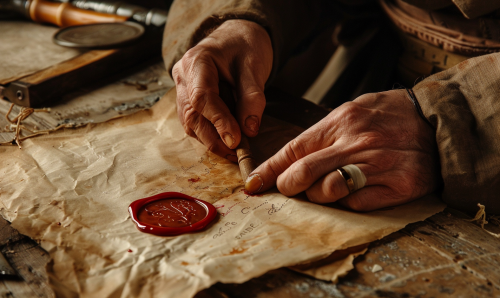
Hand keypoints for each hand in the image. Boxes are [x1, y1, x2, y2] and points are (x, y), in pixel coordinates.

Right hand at [173, 19, 272, 161]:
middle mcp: (184, 77)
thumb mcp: (254, 66)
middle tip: (236, 152)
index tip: (235, 140)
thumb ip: (252, 97)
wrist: (237, 38)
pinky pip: (195, 123)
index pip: (202, 97)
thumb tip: (249, 129)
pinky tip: (227, 142)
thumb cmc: (245, 46)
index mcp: (197, 61)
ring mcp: (183, 90)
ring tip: (234, 151)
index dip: (218, 121)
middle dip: (214, 137)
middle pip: (192, 115)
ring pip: (191, 123)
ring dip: (212, 140)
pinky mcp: (189, 101)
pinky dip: (210, 135)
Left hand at [246, 90, 439, 210]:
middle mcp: (357, 143)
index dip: (269, 170)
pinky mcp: (398, 186)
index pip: (294, 150)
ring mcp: (378, 166)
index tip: (253, 184)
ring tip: (326, 187)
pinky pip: (356, 204)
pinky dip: (346, 202)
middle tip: (287, 189)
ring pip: (327, 192)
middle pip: (304, 174)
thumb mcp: (353, 111)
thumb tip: (291, 160)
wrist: (438, 120)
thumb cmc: (389, 115)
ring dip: (318, 196)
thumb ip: (323, 134)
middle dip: (287, 186)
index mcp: (342, 121)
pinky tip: (354, 191)